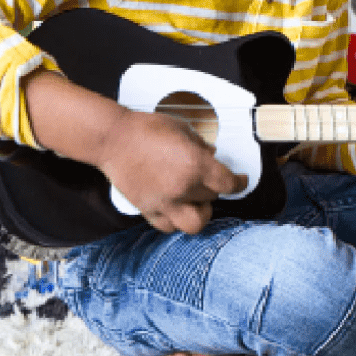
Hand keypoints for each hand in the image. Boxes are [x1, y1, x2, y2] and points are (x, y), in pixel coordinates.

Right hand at [95, 108, 247, 234]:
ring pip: (195, 224)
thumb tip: (213, 155)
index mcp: (195, 165)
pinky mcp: (148, 210)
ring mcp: (165, 202)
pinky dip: (176, 220)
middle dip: (213, 190)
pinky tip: (175, 208)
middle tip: (206, 181)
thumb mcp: (182, 129)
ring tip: (195, 202)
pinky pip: (169, 226)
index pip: (228, 184)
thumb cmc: (147, 129)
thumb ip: (201, 145)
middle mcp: (183, 188)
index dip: (240, 183)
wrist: (113, 139)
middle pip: (212, 199)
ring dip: (199, 214)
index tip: (242, 180)